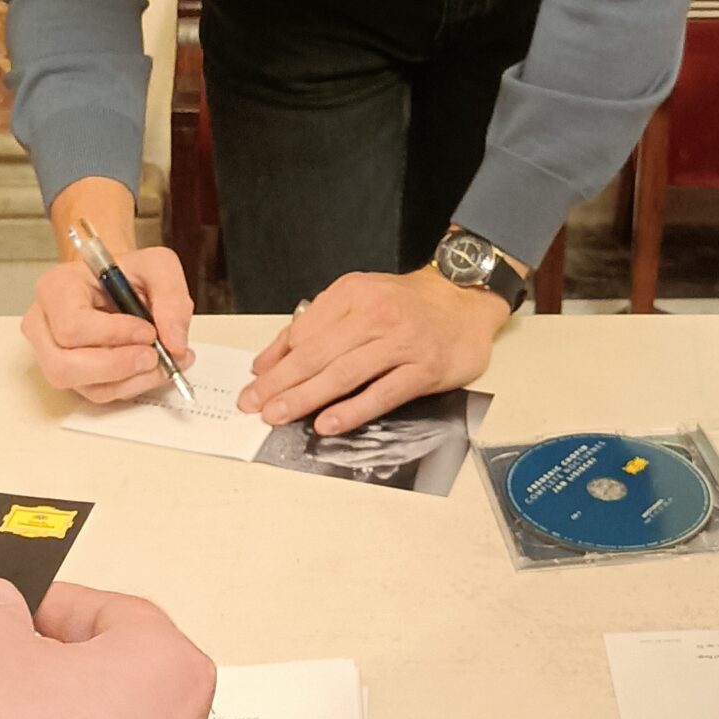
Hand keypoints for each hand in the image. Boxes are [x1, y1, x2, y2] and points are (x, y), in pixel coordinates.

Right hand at [24, 183, 192, 403]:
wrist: (118, 282)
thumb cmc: (128, 272)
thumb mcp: (156, 266)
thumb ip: (171, 296)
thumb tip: (175, 342)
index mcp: (56, 288)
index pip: (72, 325)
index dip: (113, 334)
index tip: (149, 331)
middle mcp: (43, 324)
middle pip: (65, 366)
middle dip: (117, 366)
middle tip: (154, 356)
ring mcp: (51, 354)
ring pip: (83, 385)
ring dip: (129, 380)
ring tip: (161, 361)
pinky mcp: (71, 375)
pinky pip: (97, 393)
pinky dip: (130, 386)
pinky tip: (151, 368)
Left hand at [239, 265, 505, 435]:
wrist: (465, 299)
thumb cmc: (407, 303)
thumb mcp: (357, 298)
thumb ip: (313, 325)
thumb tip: (268, 360)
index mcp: (353, 294)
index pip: (304, 331)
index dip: (275, 361)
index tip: (254, 383)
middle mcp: (375, 315)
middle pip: (317, 354)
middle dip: (280, 383)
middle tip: (253, 404)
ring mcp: (401, 343)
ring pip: (343, 375)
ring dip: (305, 398)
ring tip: (278, 416)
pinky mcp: (423, 370)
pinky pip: (381, 394)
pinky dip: (352, 410)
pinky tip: (327, 424)